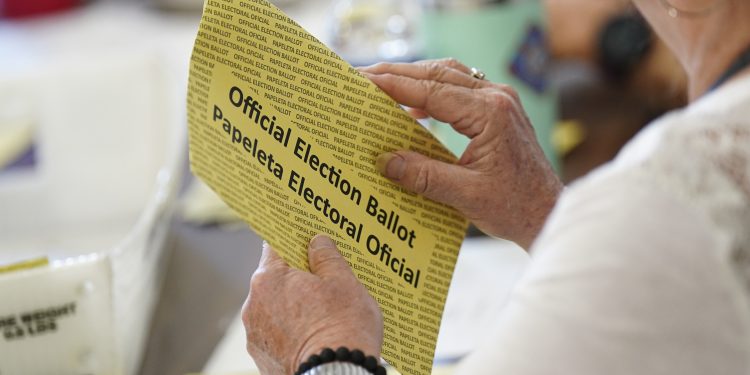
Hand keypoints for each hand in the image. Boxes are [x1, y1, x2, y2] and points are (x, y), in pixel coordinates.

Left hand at [242, 235, 382, 373]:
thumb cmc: (343, 327)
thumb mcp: (344, 282)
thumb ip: (327, 256)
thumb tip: (317, 242)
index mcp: (268, 278)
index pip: (276, 246)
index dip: (295, 241)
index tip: (310, 242)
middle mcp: (253, 305)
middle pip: (277, 279)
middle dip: (299, 278)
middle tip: (328, 281)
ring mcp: (255, 335)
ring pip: (277, 308)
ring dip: (296, 307)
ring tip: (326, 314)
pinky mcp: (263, 359)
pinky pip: (278, 335)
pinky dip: (294, 332)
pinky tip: (318, 335)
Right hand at [360, 59, 561, 248]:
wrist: (548, 213)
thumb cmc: (516, 207)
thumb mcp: (465, 195)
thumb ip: (424, 176)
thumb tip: (385, 161)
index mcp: (490, 113)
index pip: (432, 91)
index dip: (394, 85)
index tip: (363, 81)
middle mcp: (497, 98)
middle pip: (437, 74)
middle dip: (397, 74)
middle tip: (361, 76)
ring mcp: (499, 101)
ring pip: (448, 76)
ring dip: (414, 78)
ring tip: (380, 85)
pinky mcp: (498, 110)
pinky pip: (458, 90)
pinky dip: (430, 93)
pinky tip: (411, 108)